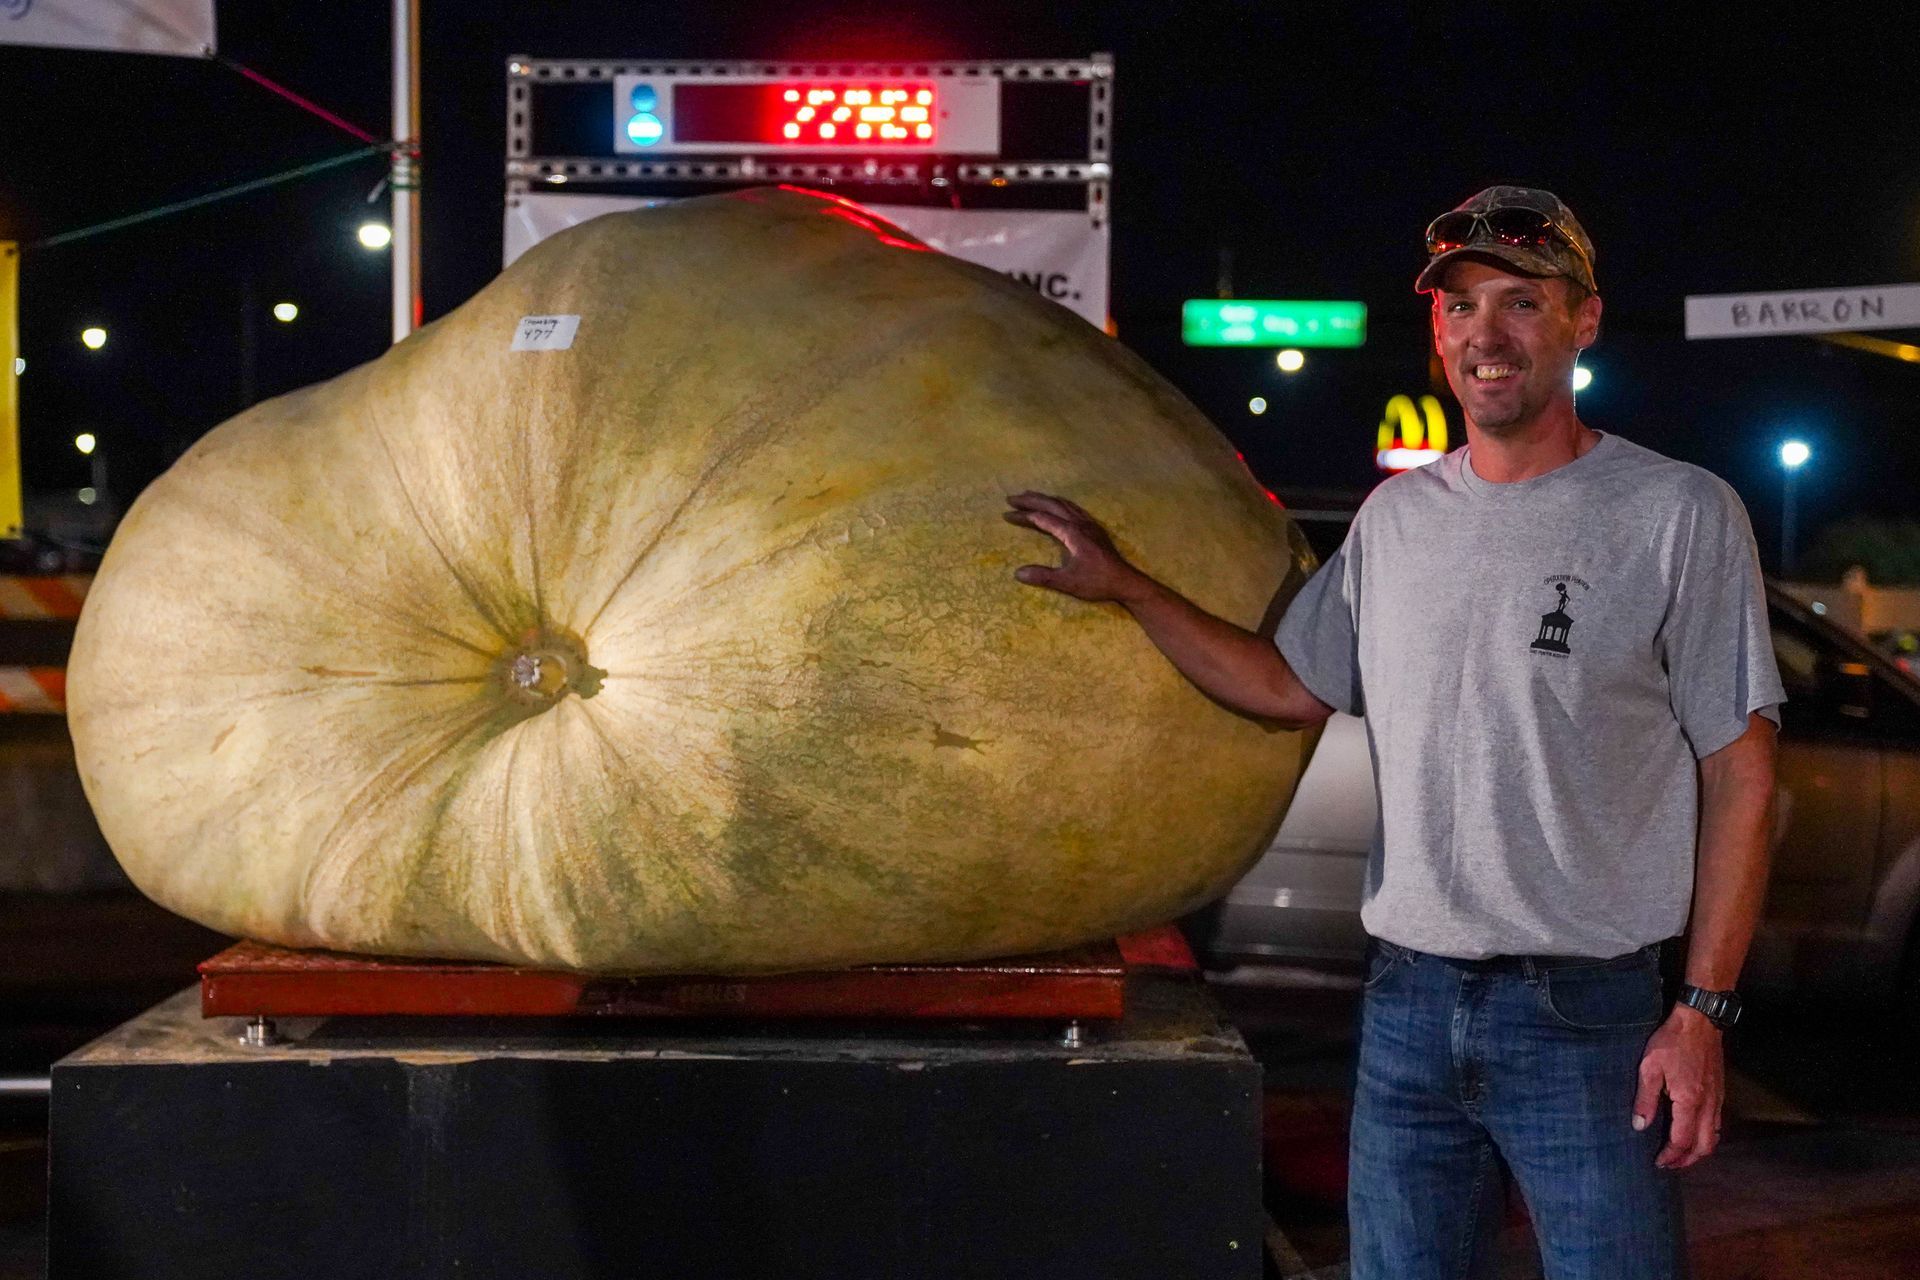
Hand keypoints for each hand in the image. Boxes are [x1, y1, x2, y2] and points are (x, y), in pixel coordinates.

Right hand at [1003, 492, 1145, 603]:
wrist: (1125, 581)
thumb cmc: (1097, 582)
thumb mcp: (1068, 582)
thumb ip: (1043, 576)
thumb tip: (1017, 573)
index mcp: (1072, 533)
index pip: (1042, 519)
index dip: (1023, 516)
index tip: (1006, 515)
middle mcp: (1080, 523)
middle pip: (1052, 505)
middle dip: (1030, 500)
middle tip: (1011, 498)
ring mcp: (1088, 523)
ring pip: (1063, 504)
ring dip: (1044, 499)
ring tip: (1029, 496)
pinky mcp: (1094, 528)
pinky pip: (1073, 508)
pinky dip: (1059, 503)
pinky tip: (1057, 506)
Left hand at [1633, 1004, 1725, 1169]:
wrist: (1699, 1021)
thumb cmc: (1672, 1042)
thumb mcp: (1650, 1068)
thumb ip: (1645, 1099)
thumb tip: (1639, 1126)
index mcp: (1690, 1101)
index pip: (1683, 1140)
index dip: (1671, 1155)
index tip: (1658, 1162)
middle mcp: (1708, 1105)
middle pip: (1705, 1146)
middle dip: (1688, 1160)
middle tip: (1670, 1164)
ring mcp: (1717, 1099)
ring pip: (1714, 1136)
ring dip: (1699, 1150)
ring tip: (1681, 1154)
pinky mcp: (1719, 1091)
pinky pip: (1717, 1123)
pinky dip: (1706, 1136)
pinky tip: (1693, 1132)